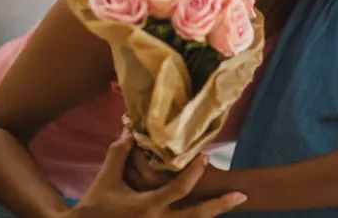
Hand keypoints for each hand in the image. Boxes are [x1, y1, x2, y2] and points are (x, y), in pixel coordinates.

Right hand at [69, 130, 245, 217]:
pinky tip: (208, 213)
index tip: (205, 157)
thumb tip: (131, 129)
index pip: (180, 188)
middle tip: (241, 195)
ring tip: (232, 203)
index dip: (194, 171)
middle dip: (220, 205)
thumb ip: (121, 152)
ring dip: (212, 214)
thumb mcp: (107, 176)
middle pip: (197, 215)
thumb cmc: (95, 205)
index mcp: (148, 207)